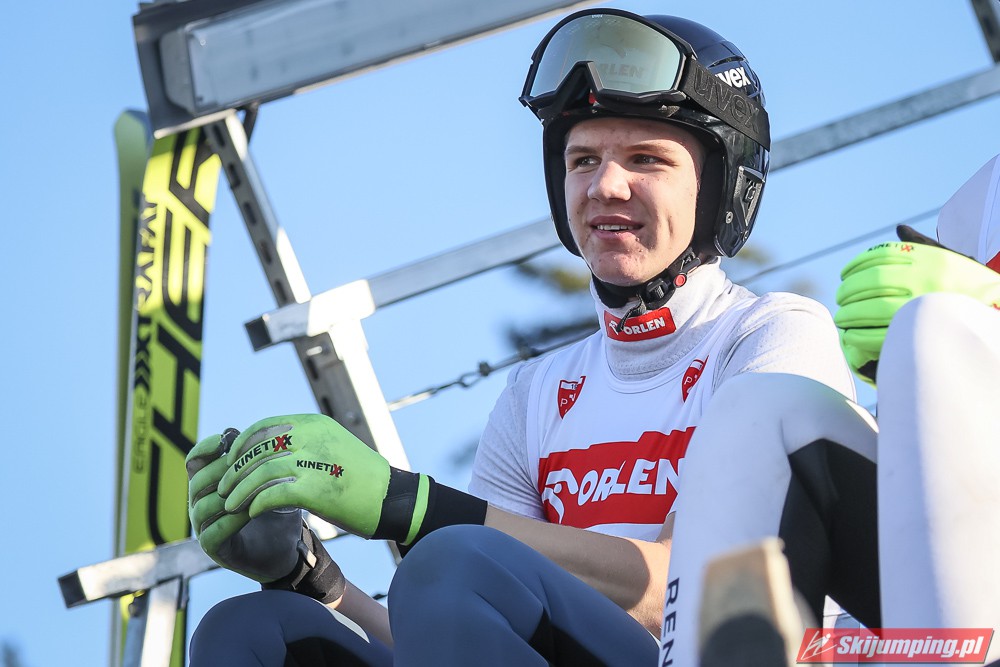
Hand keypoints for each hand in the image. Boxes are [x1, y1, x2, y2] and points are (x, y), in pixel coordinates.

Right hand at [187, 429, 300, 581]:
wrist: (287, 547)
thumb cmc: (276, 508)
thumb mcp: (271, 479)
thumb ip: (262, 460)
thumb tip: (261, 432)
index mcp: (210, 485)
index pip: (194, 461)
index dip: (205, 448)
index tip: (225, 439)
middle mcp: (200, 505)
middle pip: (197, 482)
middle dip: (220, 471)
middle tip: (245, 466)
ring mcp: (204, 529)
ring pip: (201, 507)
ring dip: (227, 497)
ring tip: (250, 489)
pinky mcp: (214, 550)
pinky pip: (212, 533)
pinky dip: (230, 521)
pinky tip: (250, 512)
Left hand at [218, 414, 425, 542]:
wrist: (393, 499)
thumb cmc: (363, 478)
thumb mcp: (334, 447)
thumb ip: (307, 444)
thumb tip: (275, 451)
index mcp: (315, 425)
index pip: (266, 427)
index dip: (242, 443)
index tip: (231, 460)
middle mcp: (312, 438)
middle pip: (258, 448)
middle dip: (235, 468)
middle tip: (223, 486)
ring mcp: (313, 462)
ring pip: (260, 471)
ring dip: (240, 489)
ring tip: (229, 504)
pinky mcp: (314, 489)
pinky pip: (272, 493)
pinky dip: (255, 503)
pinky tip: (249, 512)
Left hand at [834, 226, 999, 384]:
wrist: (998, 312)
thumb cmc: (971, 286)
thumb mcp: (951, 259)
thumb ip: (922, 245)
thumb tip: (900, 229)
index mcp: (929, 260)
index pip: (880, 257)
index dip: (856, 266)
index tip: (844, 275)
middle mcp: (925, 279)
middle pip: (871, 282)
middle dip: (848, 291)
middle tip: (839, 299)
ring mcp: (922, 306)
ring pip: (871, 308)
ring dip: (850, 314)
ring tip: (842, 318)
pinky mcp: (919, 333)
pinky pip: (879, 334)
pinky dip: (859, 336)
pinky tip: (851, 336)